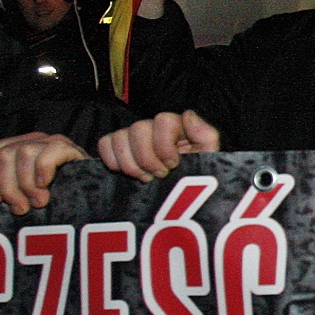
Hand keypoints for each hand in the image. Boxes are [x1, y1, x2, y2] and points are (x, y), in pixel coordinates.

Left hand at [0, 132, 87, 214]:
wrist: (92, 198)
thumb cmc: (55, 199)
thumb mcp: (25, 195)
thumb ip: (9, 190)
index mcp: (15, 147)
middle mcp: (31, 140)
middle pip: (3, 155)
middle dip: (7, 186)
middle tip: (20, 208)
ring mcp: (50, 141)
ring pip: (23, 153)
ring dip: (26, 184)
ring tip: (38, 203)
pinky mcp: (68, 147)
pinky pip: (49, 153)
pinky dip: (44, 172)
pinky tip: (47, 187)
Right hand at [97, 110, 220, 181]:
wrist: (182, 200)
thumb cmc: (196, 176)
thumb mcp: (209, 158)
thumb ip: (205, 135)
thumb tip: (187, 114)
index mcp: (178, 126)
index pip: (163, 120)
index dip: (164, 145)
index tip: (172, 165)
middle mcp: (154, 127)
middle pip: (139, 128)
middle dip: (147, 158)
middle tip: (159, 175)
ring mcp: (135, 137)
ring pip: (119, 136)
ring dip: (130, 164)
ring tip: (145, 178)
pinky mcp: (118, 148)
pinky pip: (105, 143)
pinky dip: (112, 160)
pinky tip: (126, 174)